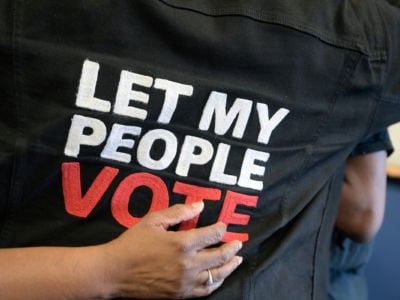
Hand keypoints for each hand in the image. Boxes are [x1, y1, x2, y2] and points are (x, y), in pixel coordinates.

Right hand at [102, 202, 242, 298]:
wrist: (114, 272)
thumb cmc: (132, 243)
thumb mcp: (153, 220)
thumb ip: (179, 212)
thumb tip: (200, 205)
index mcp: (182, 243)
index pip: (213, 235)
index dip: (221, 228)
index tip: (223, 225)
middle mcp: (188, 264)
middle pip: (220, 256)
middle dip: (232, 248)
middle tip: (238, 243)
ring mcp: (185, 282)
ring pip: (217, 276)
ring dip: (230, 267)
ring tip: (237, 260)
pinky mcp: (179, 294)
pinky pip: (204, 291)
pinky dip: (215, 284)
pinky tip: (219, 278)